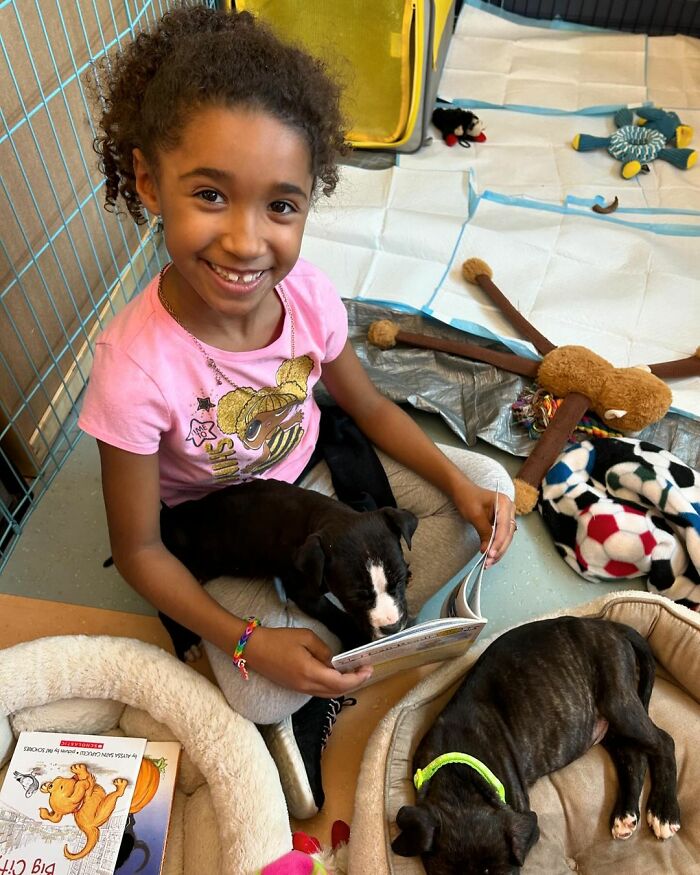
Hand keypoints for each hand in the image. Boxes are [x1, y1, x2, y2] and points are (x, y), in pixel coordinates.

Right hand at [243, 626, 372, 696]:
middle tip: (365, 671)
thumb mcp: (305, 637)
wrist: (253, 649)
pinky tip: (336, 675)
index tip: (368, 669)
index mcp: (310, 673)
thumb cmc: (278, 640)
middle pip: (336, 692)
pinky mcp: (295, 688)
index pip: (340, 682)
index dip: (357, 678)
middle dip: (354, 683)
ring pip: (328, 694)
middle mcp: (306, 686)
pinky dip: (332, 686)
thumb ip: (323, 650)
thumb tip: (332, 661)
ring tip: (355, 673)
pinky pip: (319, 691)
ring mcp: (300, 689)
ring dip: (344, 686)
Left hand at [454, 484, 515, 566]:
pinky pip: (501, 537)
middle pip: (508, 534)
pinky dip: (496, 547)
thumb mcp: (474, 515)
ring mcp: (506, 517)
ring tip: (488, 563)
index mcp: (504, 503)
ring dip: (498, 551)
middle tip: (488, 561)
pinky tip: (489, 556)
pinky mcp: (501, 523)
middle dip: (499, 549)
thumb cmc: (467, 498)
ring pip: (506, 538)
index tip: (490, 553)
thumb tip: (487, 550)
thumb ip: (484, 532)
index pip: (504, 527)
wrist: (462, 491)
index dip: (499, 542)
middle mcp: (509, 510)